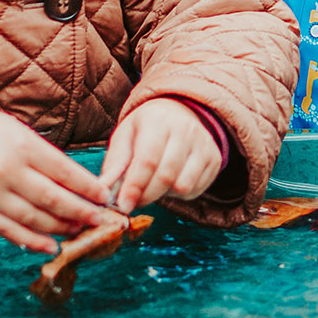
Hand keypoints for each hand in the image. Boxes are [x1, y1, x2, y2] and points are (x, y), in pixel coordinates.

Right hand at [0, 107, 120, 253]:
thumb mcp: (21, 134)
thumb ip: (46, 159)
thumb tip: (78, 186)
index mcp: (23, 148)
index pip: (65, 172)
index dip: (88, 187)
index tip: (105, 197)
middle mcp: (8, 172)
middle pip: (53, 199)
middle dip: (82, 212)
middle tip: (101, 220)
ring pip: (34, 219)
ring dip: (61, 228)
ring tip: (80, 231)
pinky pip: (10, 231)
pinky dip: (32, 241)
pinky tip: (51, 246)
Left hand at [100, 97, 225, 210]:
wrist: (180, 112)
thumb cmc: (147, 128)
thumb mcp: (125, 137)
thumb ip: (114, 165)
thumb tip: (103, 193)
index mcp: (158, 120)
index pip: (147, 159)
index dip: (134, 187)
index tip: (123, 206)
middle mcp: (185, 129)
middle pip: (166, 176)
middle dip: (146, 196)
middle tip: (133, 202)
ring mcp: (204, 144)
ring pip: (184, 186)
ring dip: (164, 195)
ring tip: (153, 186)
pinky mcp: (215, 159)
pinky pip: (196, 189)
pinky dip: (179, 194)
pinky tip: (170, 182)